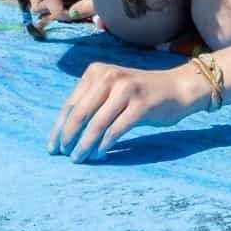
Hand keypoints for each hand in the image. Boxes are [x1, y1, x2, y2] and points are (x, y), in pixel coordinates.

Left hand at [51, 57, 210, 161]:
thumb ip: (91, 103)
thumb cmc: (140, 95)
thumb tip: (65, 133)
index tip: (52, 147)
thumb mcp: (112, 90)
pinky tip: (100, 154)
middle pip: (80, 113)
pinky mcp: (141, 104)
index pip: (71, 103)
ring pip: (96, 123)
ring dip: (84, 145)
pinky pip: (116, 129)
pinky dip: (104, 144)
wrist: (177, 88)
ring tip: (79, 158)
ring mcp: (126, 89)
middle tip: (63, 155)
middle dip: (68, 137)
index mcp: (97, 72)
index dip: (59, 128)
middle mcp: (110, 76)